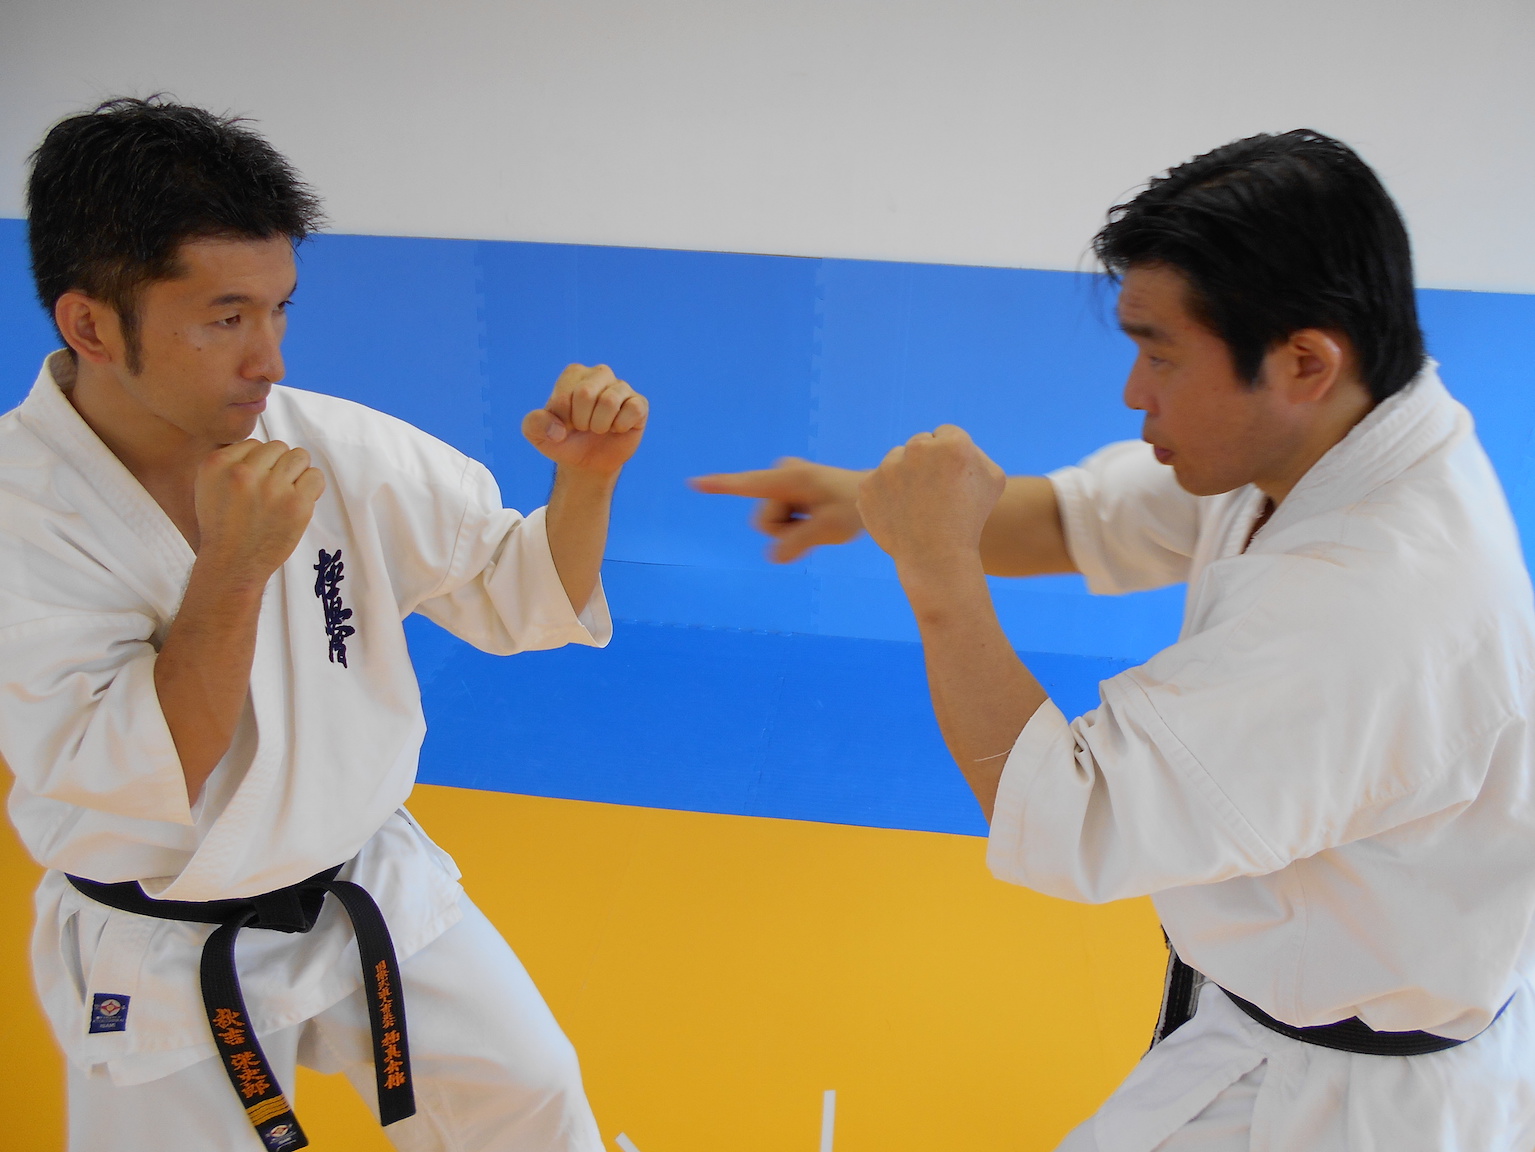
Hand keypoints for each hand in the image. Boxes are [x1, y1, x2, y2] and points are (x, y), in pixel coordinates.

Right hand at [194, 439, 325, 584]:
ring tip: (287, 493)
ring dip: (297, 473)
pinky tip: (299, 500)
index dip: (259, 463)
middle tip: (273, 489)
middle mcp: (243, 473)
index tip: (256, 483)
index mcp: (218, 464)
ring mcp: (271, 488)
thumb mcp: (208, 485)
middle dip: (279, 465)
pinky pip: (316, 476)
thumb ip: (230, 461)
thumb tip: (262, 445)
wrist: (232, 564)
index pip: (254, 444)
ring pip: (300, 457)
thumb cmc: (224, 526)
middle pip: (279, 447)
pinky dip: (312, 486)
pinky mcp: (295, 504)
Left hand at [522, 363, 647, 476]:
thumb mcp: (536, 434)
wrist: (587, 462)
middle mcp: (599, 374)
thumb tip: (559, 430)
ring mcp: (621, 387)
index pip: (564, 396)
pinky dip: (621, 426)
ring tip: (600, 428)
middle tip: (584, 427)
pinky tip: (617, 428)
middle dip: (581, 420)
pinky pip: (633, 410)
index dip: (563, 419)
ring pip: (609, 401)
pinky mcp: (639, 403)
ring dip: (600, 425)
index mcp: (574, 374)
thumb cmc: (563, 441)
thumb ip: (534, 423)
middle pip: (586, 393)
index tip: (565, 424)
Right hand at [690, 458, 866, 561]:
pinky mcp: (789, 494)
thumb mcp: (828, 530)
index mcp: (789, 478)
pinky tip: (817, 520)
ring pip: (771, 526)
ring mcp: (784, 484)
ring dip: (794, 531)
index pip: (747, 484)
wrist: (874, 497)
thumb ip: (796, 544)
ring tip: (822, 520)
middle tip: (820, 523)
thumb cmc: (855, 508)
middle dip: (786, 531)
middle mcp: (781, 476)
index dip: (719, 485)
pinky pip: (781, 523)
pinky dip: (797, 529)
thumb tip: (773, 556)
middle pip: (763, 521)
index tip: (693, 482)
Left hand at [857, 426, 1004, 569]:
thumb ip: (975, 452)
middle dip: (926, 463)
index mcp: (952, 443)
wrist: (936, 557)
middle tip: (934, 494)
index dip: (950, 457)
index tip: (952, 479)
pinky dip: (886, 495)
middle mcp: (918, 448)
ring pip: (896, 460)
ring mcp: (888, 467)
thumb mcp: (993, 480)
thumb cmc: (970, 519)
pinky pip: (878, 481)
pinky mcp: (867, 486)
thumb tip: (951, 440)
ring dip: (904, 475)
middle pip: (919, 443)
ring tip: (918, 505)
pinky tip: (900, 513)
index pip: (945, 433)